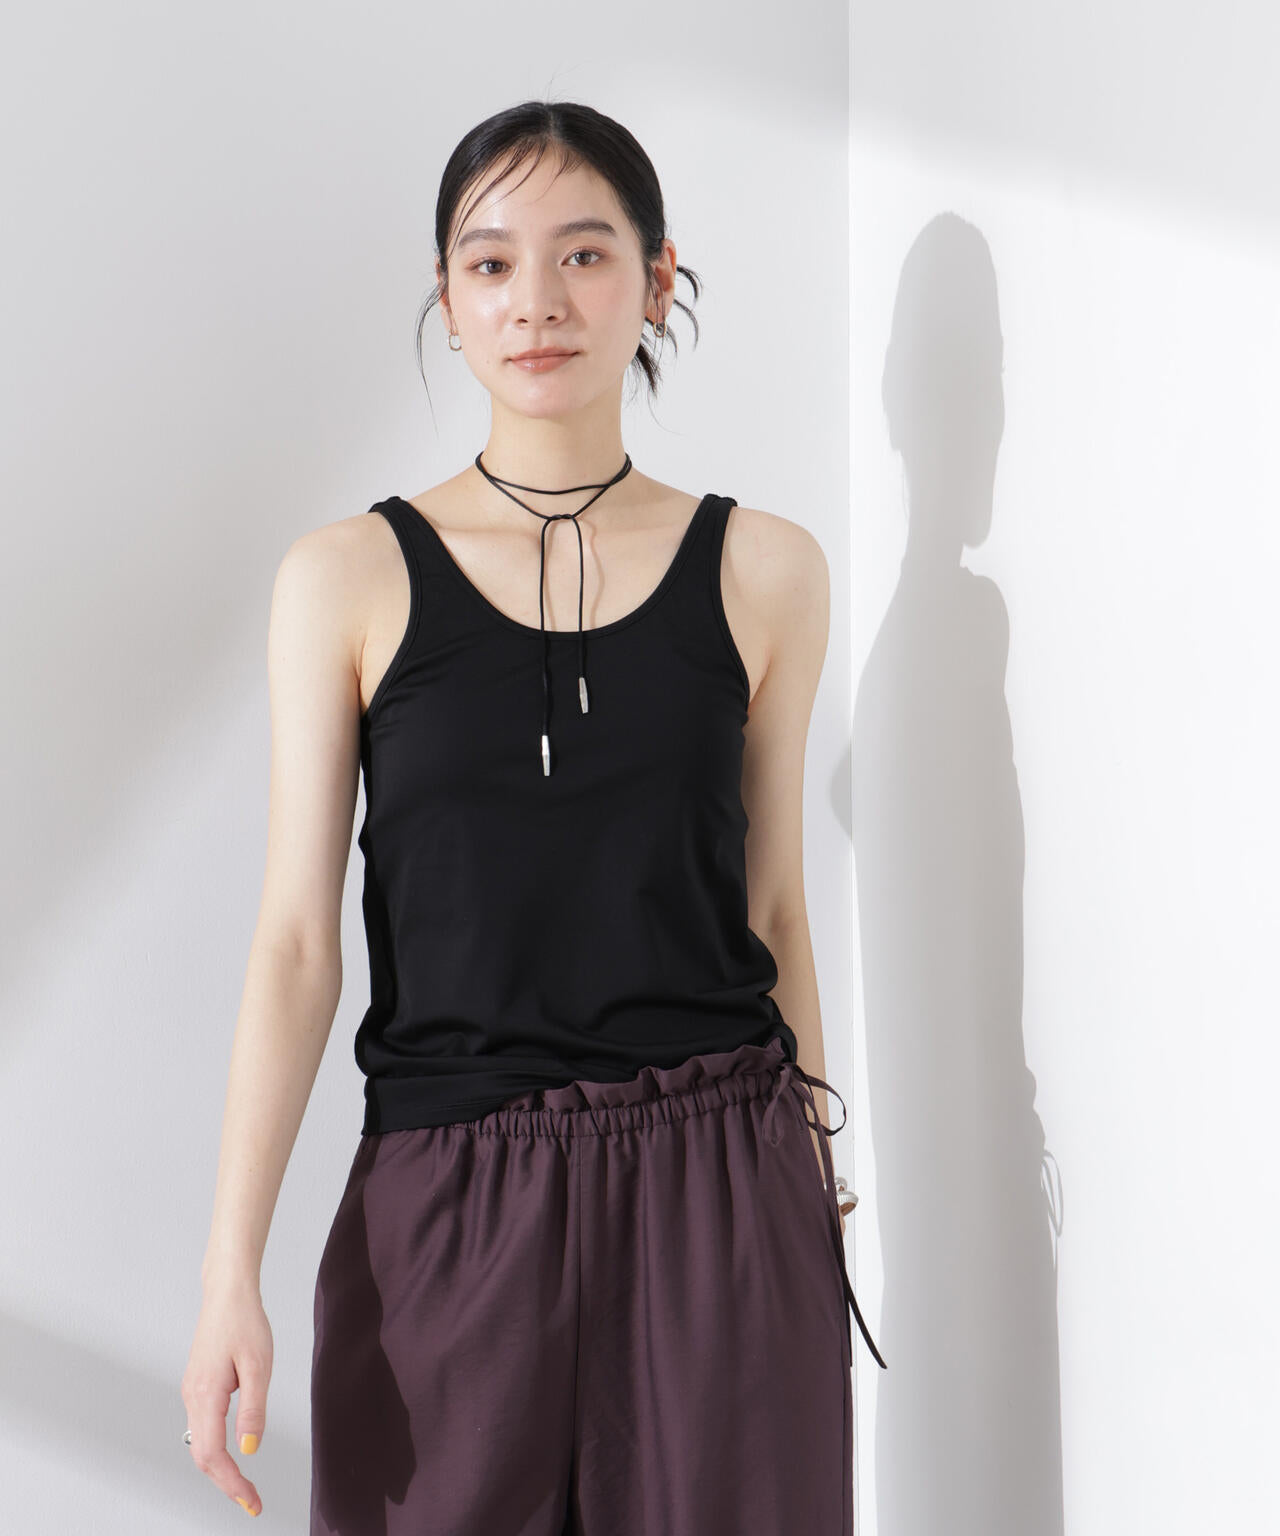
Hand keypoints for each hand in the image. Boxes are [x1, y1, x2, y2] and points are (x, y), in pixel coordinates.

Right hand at [181, 1275, 272, 1517]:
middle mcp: (192, 1397)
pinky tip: (232, 1456)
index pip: (214, 1455)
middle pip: (203, 1457)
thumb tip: (249, 1449)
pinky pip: (203, 1428)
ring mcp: (192, 1392)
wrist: (227, 1292)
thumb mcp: (259, 1365)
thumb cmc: (245, 1322)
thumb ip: (253, 1409)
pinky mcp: (197, 1386)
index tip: (251, 1502)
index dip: (232, 1483)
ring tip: (244, 1487)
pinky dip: (216, 1450)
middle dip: (226, 1483)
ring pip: (201, 1444)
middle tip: (251, 1502)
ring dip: (220, 1470)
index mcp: (206, 1395)